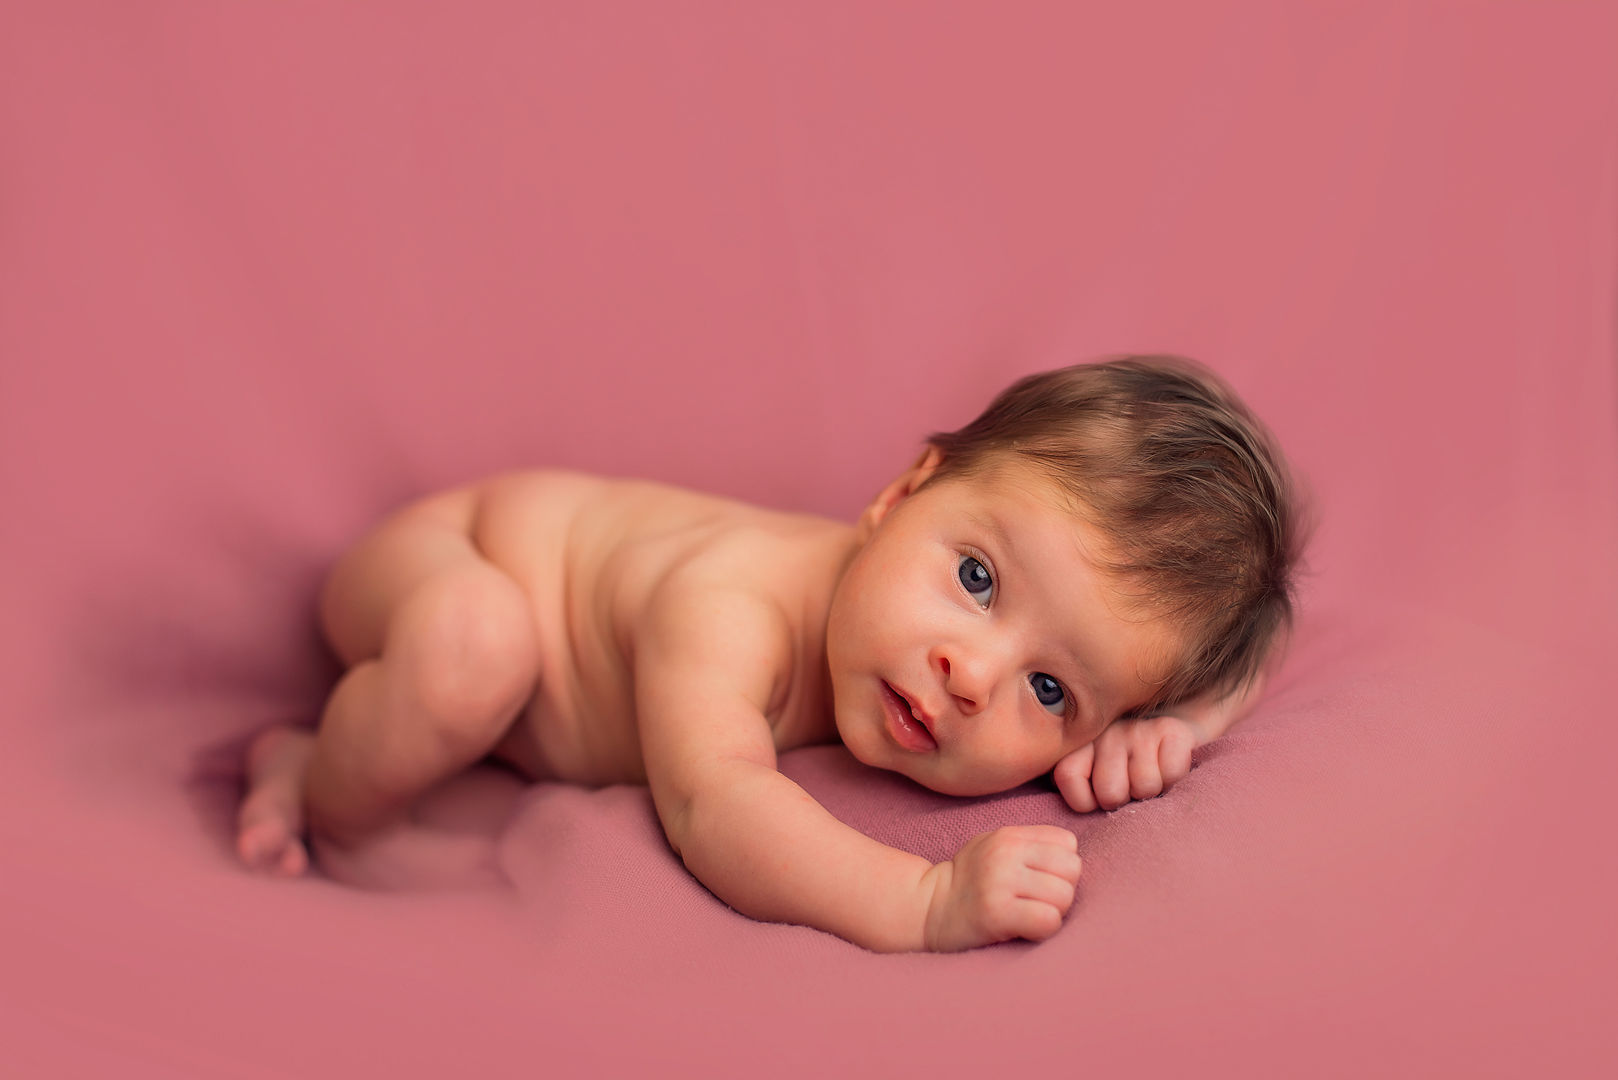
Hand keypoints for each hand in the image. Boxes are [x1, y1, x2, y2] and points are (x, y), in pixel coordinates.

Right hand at [922, 826, 1081, 950]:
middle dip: (1063, 890)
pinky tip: (1026, 929)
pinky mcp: (996, 914)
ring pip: (1064, 896)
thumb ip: (1029, 844)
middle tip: (1039, 901)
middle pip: (1072, 869)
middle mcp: (1005, 854)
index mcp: (1009, 836)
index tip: (1043, 879)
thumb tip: (1072, 855)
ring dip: (1054, 912)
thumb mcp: (993, 846)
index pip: (1068, 842)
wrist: (927, 908)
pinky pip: (1047, 920)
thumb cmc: (969, 881)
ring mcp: (1000, 882)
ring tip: (1030, 914)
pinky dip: (1044, 929)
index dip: (1062, 865)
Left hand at [1053, 714, 1199, 812]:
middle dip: (1124, 800)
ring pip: (1144, 787)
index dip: (1087, 801)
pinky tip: (1168, 766)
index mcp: (1080, 742)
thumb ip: (1078, 789)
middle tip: (1131, 787)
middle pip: (1110, 792)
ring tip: (1152, 776)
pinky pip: (1171, 773)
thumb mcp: (1095, 777)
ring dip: (1152, 792)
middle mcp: (1106, 730)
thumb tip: (1073, 821)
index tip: (1099, 797)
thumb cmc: (1130, 768)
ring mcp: (1138, 728)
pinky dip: (1174, 779)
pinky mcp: (1171, 730)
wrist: (1174, 733)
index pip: (1067, 777)